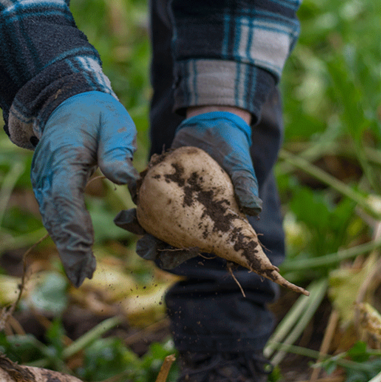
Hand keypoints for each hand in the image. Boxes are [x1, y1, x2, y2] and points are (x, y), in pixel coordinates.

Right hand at [32, 91, 138, 286]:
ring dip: (67, 248)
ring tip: (83, 274)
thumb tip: (124, 178)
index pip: (66, 196)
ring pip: (53, 221)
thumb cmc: (96, 114)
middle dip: (69, 247)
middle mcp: (47, 174)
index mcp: (63, 156)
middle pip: (55, 216)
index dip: (74, 224)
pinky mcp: (49, 189)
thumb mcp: (113, 122)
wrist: (67, 103)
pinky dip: (66, 239)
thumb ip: (117, 149)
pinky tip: (81, 259)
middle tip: (83, 276)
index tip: (85, 248)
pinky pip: (56, 218)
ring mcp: (45, 182)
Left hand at [115, 110, 260, 268]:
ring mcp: (169, 196)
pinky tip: (129, 193)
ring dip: (136, 222)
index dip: (179, 256)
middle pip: (165, 237)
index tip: (167, 259)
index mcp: (206, 219)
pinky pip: (143, 190)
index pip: (192, 245)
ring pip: (150, 216)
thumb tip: (254, 210)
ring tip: (125, 221)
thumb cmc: (232, 149)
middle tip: (144, 247)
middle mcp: (185, 212)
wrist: (213, 122)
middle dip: (151, 246)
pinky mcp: (158, 178)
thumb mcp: (241, 166)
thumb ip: (246, 186)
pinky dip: (136, 192)